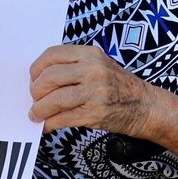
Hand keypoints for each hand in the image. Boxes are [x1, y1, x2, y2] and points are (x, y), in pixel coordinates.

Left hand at [28, 44, 157, 134]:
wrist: (145, 105)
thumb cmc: (117, 85)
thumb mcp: (98, 64)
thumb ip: (73, 66)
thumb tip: (40, 78)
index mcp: (90, 54)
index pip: (52, 55)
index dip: (36, 68)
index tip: (33, 79)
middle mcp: (93, 70)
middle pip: (50, 77)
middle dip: (36, 91)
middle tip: (34, 99)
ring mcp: (95, 92)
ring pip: (55, 99)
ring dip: (39, 109)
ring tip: (35, 114)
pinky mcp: (95, 114)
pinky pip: (63, 118)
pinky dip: (50, 123)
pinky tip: (47, 124)